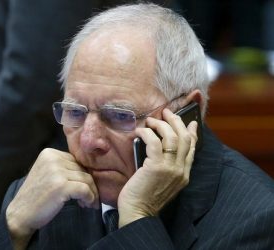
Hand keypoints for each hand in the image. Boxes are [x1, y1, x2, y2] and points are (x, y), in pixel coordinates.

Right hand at [6, 148, 98, 249]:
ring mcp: (56, 172)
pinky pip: (85, 190)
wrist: (20, 215)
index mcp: (49, 153)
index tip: (84, 189)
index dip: (82, 176)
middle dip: (89, 185)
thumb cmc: (36, 197)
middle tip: (88, 199)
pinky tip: (86, 205)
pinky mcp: (61, 186)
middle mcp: (53, 159)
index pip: (76, 161)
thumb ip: (64, 168)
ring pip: (87, 179)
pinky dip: (90, 198)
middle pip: (83, 170)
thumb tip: (90, 172)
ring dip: (91, 193)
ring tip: (88, 203)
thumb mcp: (47, 173)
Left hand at [117, 109, 197, 226]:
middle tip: (167, 112)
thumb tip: (161, 147)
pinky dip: (147, 133)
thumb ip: (168, 167)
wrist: (138, 213)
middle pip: (185, 138)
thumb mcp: (163, 182)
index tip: (191, 122)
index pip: (193, 148)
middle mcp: (181, 170)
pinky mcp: (156, 166)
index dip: (192, 132)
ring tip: (151, 120)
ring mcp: (170, 168)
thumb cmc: (146, 197)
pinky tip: (140, 131)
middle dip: (177, 121)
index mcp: (184, 174)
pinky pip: (154, 142)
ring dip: (161, 124)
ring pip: (172, 137)